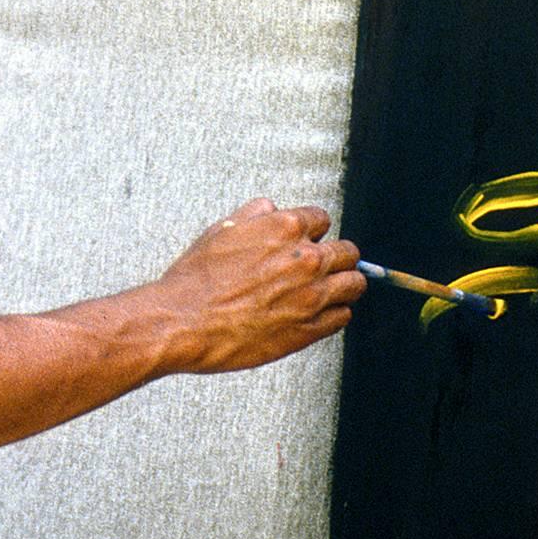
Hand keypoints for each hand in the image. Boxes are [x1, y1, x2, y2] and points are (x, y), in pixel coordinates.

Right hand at [153, 197, 363, 373]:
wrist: (184, 322)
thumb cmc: (197, 280)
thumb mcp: (220, 231)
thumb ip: (253, 216)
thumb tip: (269, 209)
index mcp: (285, 228)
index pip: (323, 219)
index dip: (313, 231)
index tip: (307, 242)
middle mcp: (306, 259)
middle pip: (347, 252)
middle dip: (335, 257)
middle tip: (322, 268)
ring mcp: (312, 295)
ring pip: (354, 284)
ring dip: (343, 285)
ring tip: (329, 291)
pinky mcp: (311, 328)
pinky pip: (343, 316)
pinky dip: (334, 314)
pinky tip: (318, 314)